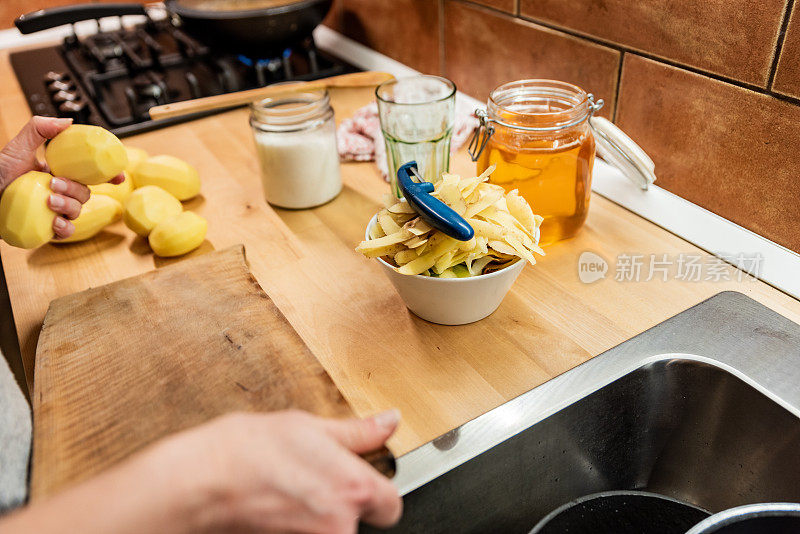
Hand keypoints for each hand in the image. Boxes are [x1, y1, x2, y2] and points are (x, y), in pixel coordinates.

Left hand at [0, 116, 124, 239]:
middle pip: (85, 193)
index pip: (89, 175)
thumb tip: (68, 121)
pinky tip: (54, 222)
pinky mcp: (46, 229)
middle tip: (55, 184)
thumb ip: (40, 129)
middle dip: (75, 189)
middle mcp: (59, 192)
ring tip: (49, 201)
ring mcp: (54, 211)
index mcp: (58, 173)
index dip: (108, 176)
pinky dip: (64, 228)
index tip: (118, 175)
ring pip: (77, 211)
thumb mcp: (17, 146)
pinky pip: (66, 231)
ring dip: (68, 206)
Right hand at [0, 410, 402, 533]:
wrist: (198, 483)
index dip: (377, 492)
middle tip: (313, 483)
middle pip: (360, 523)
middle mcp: (339, 526)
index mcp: (352, 489)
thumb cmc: (247, 451)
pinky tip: (279, 507)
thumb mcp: (308, 426)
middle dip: (343, 507)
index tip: (362, 483)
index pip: (391, 505)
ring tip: (290, 490)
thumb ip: (358, 432)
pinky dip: (296, 526)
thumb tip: (389, 422)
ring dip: (317, 517)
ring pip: (331, 532)